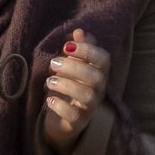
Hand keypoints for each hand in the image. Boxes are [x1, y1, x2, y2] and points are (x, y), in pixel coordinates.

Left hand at [40, 29, 109, 154]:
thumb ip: (76, 49)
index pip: (105, 60)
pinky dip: (61, 106)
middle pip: (97, 78)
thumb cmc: (68, 87)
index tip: (67, 46)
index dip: (88, 51)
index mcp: (98, 73)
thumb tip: (79, 31)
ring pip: (88, 96)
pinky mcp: (78, 123)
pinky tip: (49, 100)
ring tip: (49, 81)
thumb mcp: (70, 66)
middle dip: (74, 67)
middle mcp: (98, 90)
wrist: (62, 118)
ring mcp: (90, 108)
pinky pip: (75, 116)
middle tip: (53, 63)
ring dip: (66, 85)